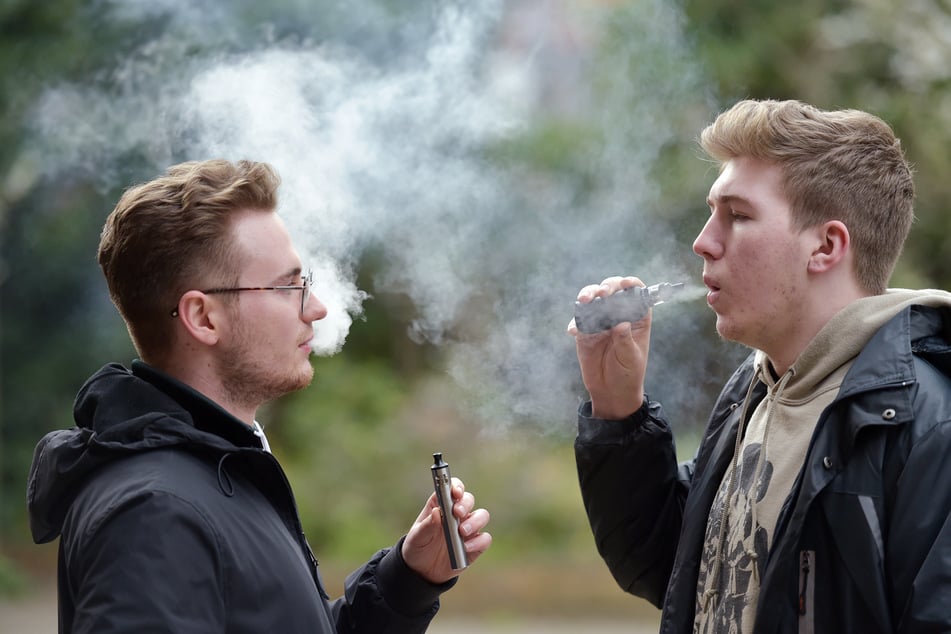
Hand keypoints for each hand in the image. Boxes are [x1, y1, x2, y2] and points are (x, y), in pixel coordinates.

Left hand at [401, 477, 490, 583]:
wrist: (422, 571)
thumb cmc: (418, 547)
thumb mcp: (417, 537)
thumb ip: (427, 525)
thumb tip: (437, 512)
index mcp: (441, 505)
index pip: (453, 488)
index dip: (457, 487)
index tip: (455, 493)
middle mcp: (457, 514)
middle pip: (469, 499)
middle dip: (465, 504)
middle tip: (458, 513)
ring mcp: (468, 529)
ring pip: (482, 516)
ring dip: (475, 521)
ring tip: (462, 531)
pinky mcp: (475, 545)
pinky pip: (485, 538)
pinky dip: (478, 541)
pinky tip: (466, 547)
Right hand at [568, 276, 650, 418]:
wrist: (611, 392)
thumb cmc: (628, 374)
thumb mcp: (630, 357)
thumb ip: (624, 339)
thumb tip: (620, 322)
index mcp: (637, 318)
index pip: (636, 293)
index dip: (631, 284)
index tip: (623, 284)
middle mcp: (618, 315)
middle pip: (612, 291)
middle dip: (606, 287)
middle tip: (601, 294)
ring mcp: (600, 321)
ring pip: (593, 300)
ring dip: (587, 295)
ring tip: (584, 301)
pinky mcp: (585, 331)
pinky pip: (578, 320)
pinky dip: (575, 322)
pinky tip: (574, 330)